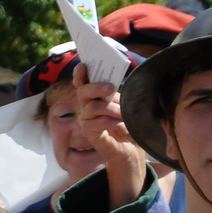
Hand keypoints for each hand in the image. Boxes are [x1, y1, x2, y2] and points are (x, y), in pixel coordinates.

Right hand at [74, 64, 146, 206]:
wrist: (131, 146)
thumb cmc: (128, 123)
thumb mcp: (125, 104)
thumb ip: (116, 94)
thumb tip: (112, 83)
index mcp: (94, 97)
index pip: (83, 83)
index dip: (80, 75)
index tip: (83, 65)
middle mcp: (86, 107)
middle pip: (83, 92)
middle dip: (95, 88)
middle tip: (110, 88)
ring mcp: (86, 120)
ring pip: (92, 107)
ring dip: (111, 109)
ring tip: (124, 114)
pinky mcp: (89, 133)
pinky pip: (97, 122)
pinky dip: (111, 122)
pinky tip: (121, 125)